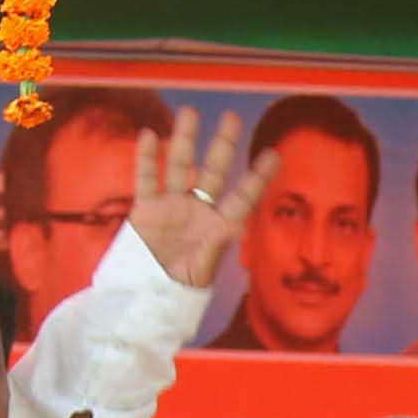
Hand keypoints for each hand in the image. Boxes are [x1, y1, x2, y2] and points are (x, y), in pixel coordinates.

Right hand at [129, 109, 281, 292]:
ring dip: (184, 141)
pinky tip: (151, 136)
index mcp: (218, 230)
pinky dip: (147, 159)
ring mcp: (171, 210)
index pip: (243, 197)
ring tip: (190, 113)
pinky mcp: (145, 213)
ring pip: (179, 167)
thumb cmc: (176, 297)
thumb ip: (216, 244)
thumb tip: (233, 227)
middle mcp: (198, 215)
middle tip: (233, 118)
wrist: (143, 304)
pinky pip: (147, 180)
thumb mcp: (202, 271)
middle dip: (223, 146)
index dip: (258, 177)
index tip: (274, 155)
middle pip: (214, 173)